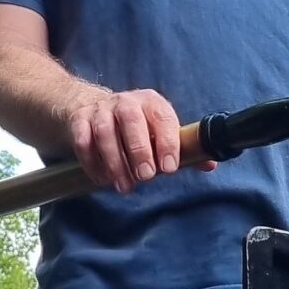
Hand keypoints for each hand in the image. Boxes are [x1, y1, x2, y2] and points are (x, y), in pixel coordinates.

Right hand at [69, 88, 198, 193]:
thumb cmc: (134, 126)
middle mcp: (126, 102)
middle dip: (139, 150)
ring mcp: (100, 109)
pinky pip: (83, 141)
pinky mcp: (79, 120)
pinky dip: (92, 162)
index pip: (162, 117)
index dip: (167, 142)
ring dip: (115, 161)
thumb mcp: (158, 130)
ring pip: (105, 131)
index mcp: (151, 102)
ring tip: (124, 186)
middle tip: (146, 177)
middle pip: (131, 119)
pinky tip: (102, 178)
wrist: (91, 108)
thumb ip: (183, 148)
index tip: (169, 168)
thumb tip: (209, 164)